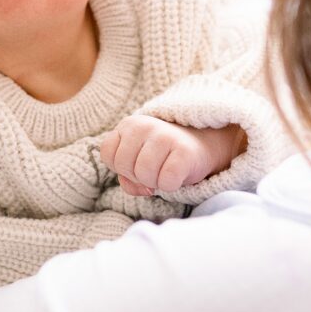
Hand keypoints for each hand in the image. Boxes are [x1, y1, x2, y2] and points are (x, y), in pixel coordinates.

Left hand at [100, 115, 246, 195]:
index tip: (137, 164)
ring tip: (165, 172)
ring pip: (144, 176)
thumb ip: (126, 176)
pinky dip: (171, 186)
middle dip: (137, 176)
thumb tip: (137, 186)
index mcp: (128, 125)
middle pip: (124, 166)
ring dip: (155, 182)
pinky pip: (166, 182)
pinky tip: (178, 175)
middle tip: (154, 170)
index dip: (121, 167)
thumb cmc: (163, 156)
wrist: (202, 145)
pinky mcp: (184, 151)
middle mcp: (143, 125)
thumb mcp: (137, 160)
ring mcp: (164, 136)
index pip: (108, 154)